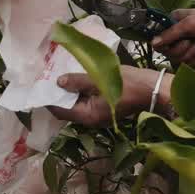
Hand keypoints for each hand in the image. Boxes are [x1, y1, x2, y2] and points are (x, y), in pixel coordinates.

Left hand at [49, 67, 170, 127]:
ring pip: (78, 104)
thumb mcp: (101, 79)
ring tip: (63, 73)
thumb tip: (58, 82)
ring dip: (71, 91)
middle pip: (68, 108)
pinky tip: (80, 77)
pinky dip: (81, 91)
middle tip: (49, 75)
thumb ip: (78, 81)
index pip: (60, 110)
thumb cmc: (130, 85)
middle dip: (59, 94)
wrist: (155, 90)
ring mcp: (100, 115)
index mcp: (88, 115)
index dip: (48, 99)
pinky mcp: (107, 108)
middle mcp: (91, 119)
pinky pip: (88, 101)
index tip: (40, 84)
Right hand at [151, 8, 194, 66]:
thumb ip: (170, 34)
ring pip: (176, 59)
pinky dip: (193, 61)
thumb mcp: (189, 24)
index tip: (174, 43)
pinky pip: (186, 63)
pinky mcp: (192, 54)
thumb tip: (153, 43)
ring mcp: (184, 45)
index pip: (159, 40)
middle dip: (181, 49)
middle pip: (167, 52)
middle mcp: (176, 34)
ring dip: (188, 54)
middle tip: (192, 42)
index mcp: (173, 22)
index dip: (166, 45)